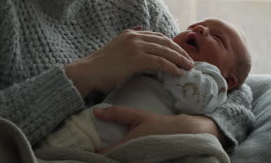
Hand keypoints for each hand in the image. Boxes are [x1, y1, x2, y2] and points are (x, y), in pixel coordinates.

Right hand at [65, 29, 193, 95]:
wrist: (88, 72)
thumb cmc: (101, 65)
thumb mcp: (117, 46)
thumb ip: (131, 40)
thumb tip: (142, 28)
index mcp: (131, 33)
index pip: (158, 36)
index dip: (172, 44)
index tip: (180, 53)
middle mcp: (135, 36)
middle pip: (165, 41)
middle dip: (179, 51)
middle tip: (190, 61)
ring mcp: (136, 46)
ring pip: (165, 51)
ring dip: (180, 59)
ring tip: (189, 67)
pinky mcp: (136, 59)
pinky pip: (160, 62)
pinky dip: (171, 67)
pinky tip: (178, 73)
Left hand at [93, 106, 223, 153]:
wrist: (187, 135)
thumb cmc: (162, 126)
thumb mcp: (140, 117)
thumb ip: (118, 114)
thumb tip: (96, 112)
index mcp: (127, 147)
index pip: (102, 155)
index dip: (92, 152)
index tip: (83, 148)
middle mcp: (130, 159)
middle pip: (109, 160)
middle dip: (102, 156)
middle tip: (89, 149)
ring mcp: (139, 162)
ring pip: (119, 161)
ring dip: (113, 157)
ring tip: (104, 151)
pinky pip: (127, 161)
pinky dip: (123, 158)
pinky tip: (121, 153)